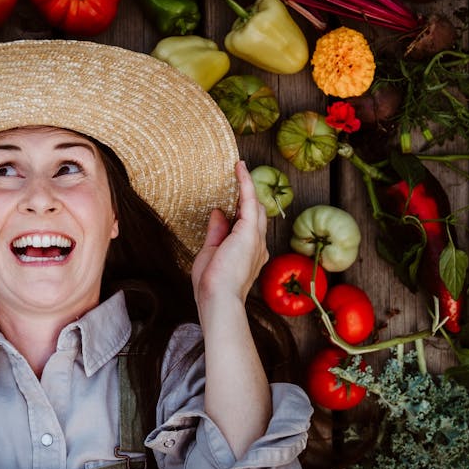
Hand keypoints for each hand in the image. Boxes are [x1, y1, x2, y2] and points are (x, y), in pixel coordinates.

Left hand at [191, 160, 268, 306]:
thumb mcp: (210, 253)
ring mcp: (256, 239)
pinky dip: (245, 183)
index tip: (234, 197)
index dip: (242, 210)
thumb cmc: (212, 284)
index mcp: (249, 253)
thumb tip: (217, 212)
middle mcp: (258, 245)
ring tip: (239, 169)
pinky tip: (239, 168)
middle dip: (248, 197)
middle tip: (237, 177)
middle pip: (257, 214)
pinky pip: (250, 201)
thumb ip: (216, 232)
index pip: (248, 227)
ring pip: (256, 207)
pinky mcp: (250, 232)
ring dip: (248, 188)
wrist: (218, 299)